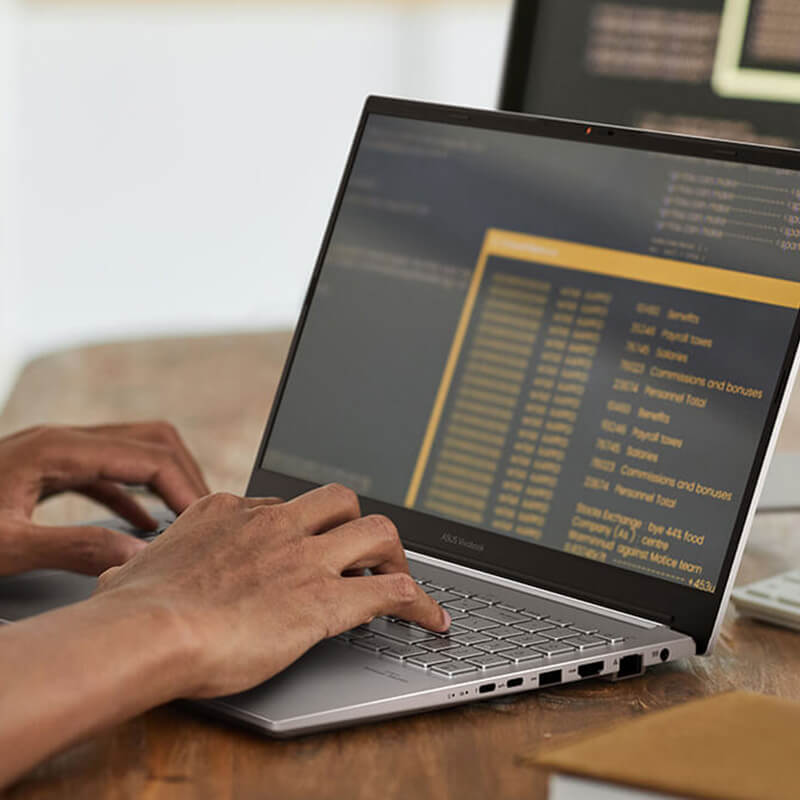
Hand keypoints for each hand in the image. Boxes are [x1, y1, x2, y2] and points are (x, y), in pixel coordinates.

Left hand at [0, 422, 209, 575]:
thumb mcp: (6, 545)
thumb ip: (73, 549)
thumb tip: (139, 556)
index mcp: (57, 449)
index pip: (149, 457)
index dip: (184, 489)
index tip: (202, 523)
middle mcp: (64, 441)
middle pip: (153, 441)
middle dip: (185, 477)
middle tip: (204, 517)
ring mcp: (58, 452)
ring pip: (135, 452)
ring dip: (165, 481)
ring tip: (184, 518)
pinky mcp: (50, 470)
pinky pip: (109, 473)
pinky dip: (136, 494)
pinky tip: (143, 522)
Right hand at [94, 484, 449, 697]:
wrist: (148, 630)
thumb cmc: (134, 609)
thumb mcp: (137, 567)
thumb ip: (146, 564)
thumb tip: (129, 571)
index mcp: (231, 511)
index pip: (284, 504)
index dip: (302, 528)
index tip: (307, 546)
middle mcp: (275, 525)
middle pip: (340, 500)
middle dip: (355, 524)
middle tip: (359, 555)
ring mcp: (305, 558)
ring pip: (378, 530)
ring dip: (394, 554)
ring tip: (398, 577)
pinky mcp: (327, 599)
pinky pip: (395, 592)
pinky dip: (422, 604)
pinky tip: (433, 619)